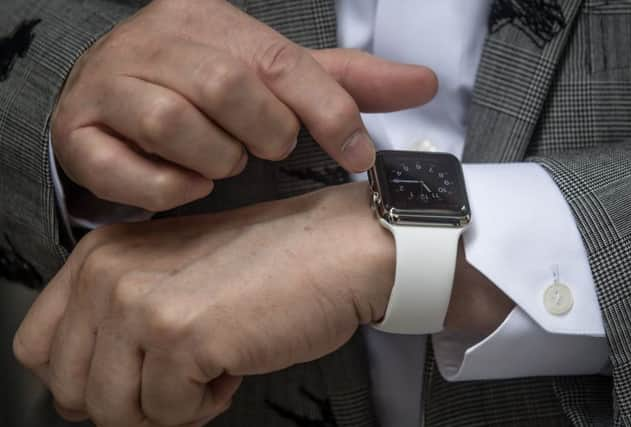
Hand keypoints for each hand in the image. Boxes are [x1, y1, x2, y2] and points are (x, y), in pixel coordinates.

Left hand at [14, 182, 395, 426]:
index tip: (129, 378)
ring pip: (115, 412)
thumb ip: (119, 320)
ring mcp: (140, 303)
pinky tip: (231, 365)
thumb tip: (91, 388)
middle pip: (72, 390)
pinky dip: (205, 404)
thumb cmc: (267, 264)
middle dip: (129, 401)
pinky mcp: (180, 335)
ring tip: (208, 368)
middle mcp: (110, 274)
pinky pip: (169, 413)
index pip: (38, 348)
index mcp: (101, 255)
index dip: (84, 379)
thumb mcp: (172, 276)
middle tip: (177, 377)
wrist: (333, 249)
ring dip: (168, 405)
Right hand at [51, 0, 436, 211]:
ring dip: (216, 158)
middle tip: (267, 150)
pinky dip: (167, 187)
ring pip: (173, 123)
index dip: (328, 110)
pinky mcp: (78, 132)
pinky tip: (188, 184)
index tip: (357, 153)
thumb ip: (342, 82)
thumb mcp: (276, 77)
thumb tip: (423, 83)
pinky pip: (125, 168)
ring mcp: (109, 84)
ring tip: (225, 163)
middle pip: (225, 86)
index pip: (281, 61)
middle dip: (263, 134)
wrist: (113, 97)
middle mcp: (154, 40)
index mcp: (209, 18)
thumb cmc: (205, 88)